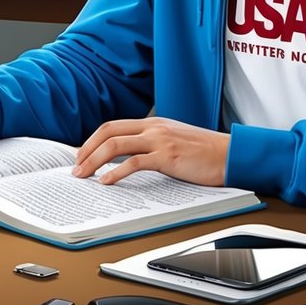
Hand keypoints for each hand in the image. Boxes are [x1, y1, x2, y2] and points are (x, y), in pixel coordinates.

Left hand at [71, 117, 229, 185]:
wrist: (229, 154)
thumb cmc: (204, 152)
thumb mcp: (173, 140)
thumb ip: (152, 143)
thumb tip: (128, 157)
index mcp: (152, 122)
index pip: (112, 126)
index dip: (92, 140)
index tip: (81, 155)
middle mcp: (152, 127)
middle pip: (108, 133)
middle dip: (86, 150)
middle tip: (75, 167)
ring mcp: (159, 140)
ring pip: (115, 145)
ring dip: (94, 161)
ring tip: (83, 175)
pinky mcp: (167, 156)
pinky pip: (134, 163)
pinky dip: (115, 173)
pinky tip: (106, 182)